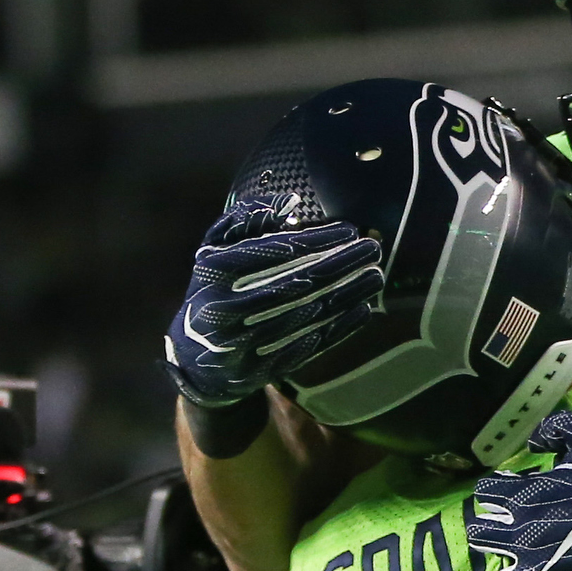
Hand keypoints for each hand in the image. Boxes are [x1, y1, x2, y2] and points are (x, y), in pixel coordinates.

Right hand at [164, 193, 382, 407]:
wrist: (195, 360)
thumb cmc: (212, 291)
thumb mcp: (213, 252)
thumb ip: (244, 221)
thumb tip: (289, 202)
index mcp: (214, 273)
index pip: (274, 252)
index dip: (316, 239)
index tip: (349, 229)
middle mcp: (227, 309)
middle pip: (297, 283)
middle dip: (341, 264)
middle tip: (372, 249)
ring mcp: (245, 343)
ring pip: (309, 316)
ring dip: (348, 295)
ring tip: (376, 277)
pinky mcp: (263, 369)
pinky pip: (309, 346)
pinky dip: (339, 328)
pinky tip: (363, 309)